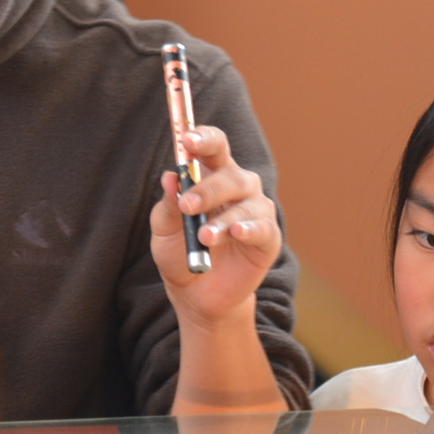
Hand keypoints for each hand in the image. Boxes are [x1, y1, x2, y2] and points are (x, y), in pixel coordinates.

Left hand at [150, 124, 280, 319]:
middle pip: (230, 175)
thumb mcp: (164, 230)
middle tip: (187, 206)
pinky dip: (249, 229)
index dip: (203, 139)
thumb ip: (168, 205)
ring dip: (222, 220)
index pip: (214, 147)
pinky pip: (263, 228)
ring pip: (245, 204)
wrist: (196, 294)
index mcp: (212, 175)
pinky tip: (237, 234)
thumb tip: (169, 177)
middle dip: (207, 189)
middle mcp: (239, 188)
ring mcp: (256, 211)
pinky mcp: (268, 238)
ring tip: (204, 237)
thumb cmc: (179, 253)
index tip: (188, 140)